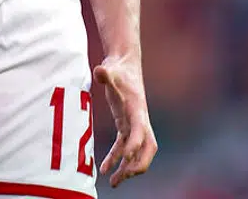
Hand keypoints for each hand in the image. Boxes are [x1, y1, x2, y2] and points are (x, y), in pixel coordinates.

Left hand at [94, 55, 156, 186]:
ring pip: (138, 152)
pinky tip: (105, 168)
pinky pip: (123, 146)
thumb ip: (105, 73)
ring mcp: (134, 124)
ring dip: (128, 168)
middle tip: (123, 177)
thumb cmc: (118, 68)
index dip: (134, 145)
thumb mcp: (111, 69)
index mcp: (137, 109)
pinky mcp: (126, 124)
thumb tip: (100, 71)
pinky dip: (116, 158)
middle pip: (148, 148)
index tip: (125, 158)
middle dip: (138, 164)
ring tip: (113, 182)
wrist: (124, 64)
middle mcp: (139, 119)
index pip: (140, 131)